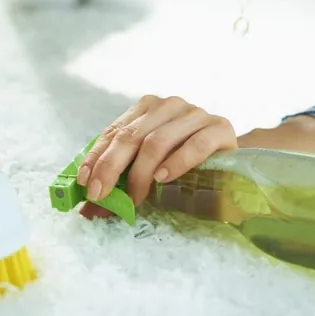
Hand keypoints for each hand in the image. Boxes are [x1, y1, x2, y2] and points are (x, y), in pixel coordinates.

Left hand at [77, 95, 237, 208]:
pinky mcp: (219, 128)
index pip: (115, 131)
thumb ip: (120, 181)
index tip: (85, 181)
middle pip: (131, 136)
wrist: (229, 160)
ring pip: (158, 141)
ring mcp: (195, 114)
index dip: (97, 157)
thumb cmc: (182, 163)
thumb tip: (88, 210)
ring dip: (141, 173)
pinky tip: (163, 178)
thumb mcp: (147, 168)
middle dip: (111, 167)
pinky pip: (195, 144)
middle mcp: (169, 105)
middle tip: (100, 195)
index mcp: (147, 108)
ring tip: (135, 198)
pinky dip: (176, 162)